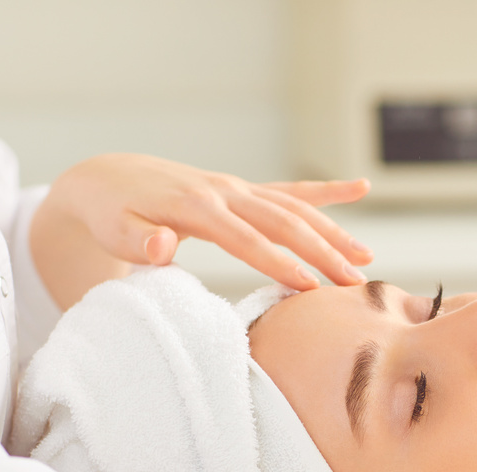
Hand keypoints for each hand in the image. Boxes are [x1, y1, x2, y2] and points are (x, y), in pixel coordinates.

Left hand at [31, 153, 372, 308]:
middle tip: (355, 283)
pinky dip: (326, 189)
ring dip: (333, 232)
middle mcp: (224, 192)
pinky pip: (291, 190)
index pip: (244, 239)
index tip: (309, 288)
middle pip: (283, 222)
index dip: (278, 263)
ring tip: (366, 258)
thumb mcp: (114, 230)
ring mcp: (238, 189)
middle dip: (322, 253)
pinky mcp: (243, 190)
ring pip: (295, 207)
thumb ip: (138, 241)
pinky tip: (359, 188)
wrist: (110, 178)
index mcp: (195, 206)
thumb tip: (162, 246)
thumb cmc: (113, 213)